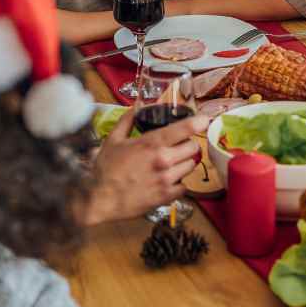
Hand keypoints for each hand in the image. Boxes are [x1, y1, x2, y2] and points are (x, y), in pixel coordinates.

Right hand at [83, 109, 206, 224]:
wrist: (101, 199)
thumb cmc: (106, 169)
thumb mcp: (113, 140)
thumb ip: (126, 121)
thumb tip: (135, 107)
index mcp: (151, 143)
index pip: (183, 129)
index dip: (197, 123)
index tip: (204, 120)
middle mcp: (163, 160)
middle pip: (193, 148)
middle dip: (188, 145)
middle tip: (179, 146)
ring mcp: (167, 179)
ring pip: (191, 166)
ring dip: (185, 163)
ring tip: (172, 164)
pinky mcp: (167, 196)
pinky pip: (184, 186)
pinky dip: (179, 183)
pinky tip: (168, 180)